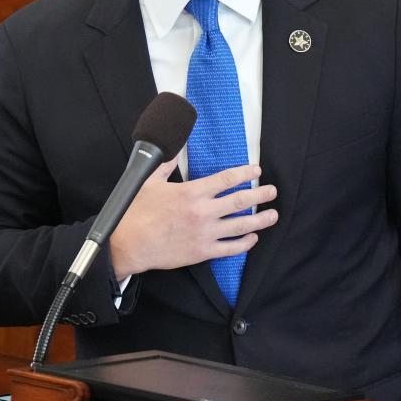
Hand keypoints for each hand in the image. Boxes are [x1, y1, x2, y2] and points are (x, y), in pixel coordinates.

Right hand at [109, 159, 278, 279]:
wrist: (128, 243)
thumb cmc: (137, 212)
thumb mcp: (150, 181)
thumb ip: (166, 165)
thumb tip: (174, 148)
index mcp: (192, 192)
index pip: (227, 179)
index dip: (245, 173)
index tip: (256, 170)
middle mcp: (203, 211)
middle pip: (240, 201)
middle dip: (260, 194)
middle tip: (272, 191)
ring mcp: (205, 233)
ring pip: (241, 225)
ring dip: (260, 220)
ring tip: (272, 215)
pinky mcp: (202, 252)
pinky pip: (230, 248)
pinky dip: (245, 243)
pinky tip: (252, 238)